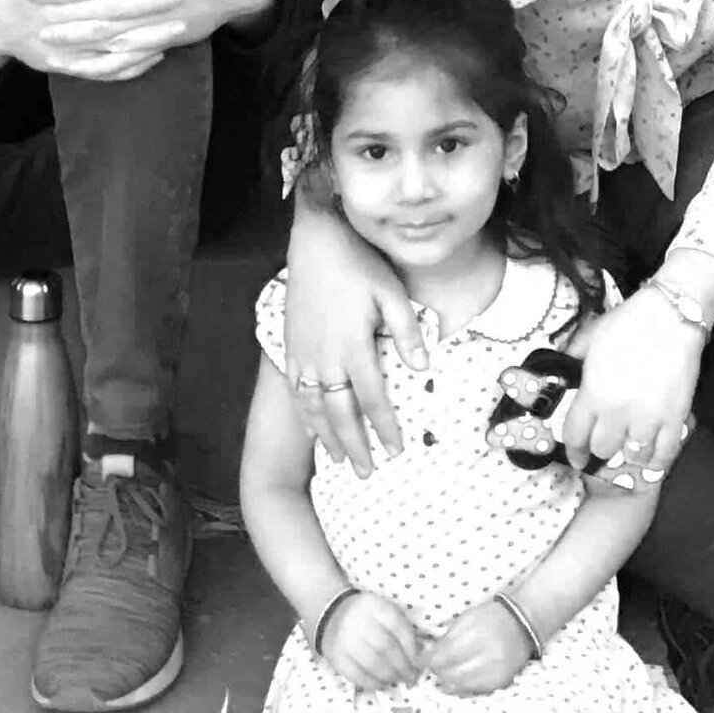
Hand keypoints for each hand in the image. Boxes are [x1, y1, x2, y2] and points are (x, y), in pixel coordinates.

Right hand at [286, 199, 418, 475]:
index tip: (396, 451)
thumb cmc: (359, 262)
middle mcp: (324, 357)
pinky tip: (310, 425)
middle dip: (355, 446)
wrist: (315, 239)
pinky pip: (294, 389)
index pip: (372, 399)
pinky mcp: (290, 344)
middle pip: (340, 413)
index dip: (384, 428)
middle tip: (367, 473)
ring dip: (327, 436)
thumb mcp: (391, 291)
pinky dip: (303, 413)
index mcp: (353, 347)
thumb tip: (422, 367)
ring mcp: (303, 353)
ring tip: (339, 459)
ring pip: (312, 407)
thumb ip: (406, 331)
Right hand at [319, 589, 422, 692]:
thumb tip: (420, 657)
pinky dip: (372, 683)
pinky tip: (381, 683)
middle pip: (386, 646)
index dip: (411, 648)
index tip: (418, 662)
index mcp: (374, 605)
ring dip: (389, 676)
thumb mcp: (384, 611)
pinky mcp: (335, 657)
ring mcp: (344, 639)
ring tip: (397, 680)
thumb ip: (401, 629)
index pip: (398, 627)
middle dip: (402, 666)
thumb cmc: (367, 616)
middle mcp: (357, 619)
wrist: (332, 614)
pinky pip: (357, 675)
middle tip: (410, 677)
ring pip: (372, 663)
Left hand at [423, 600, 533, 696]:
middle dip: (437, 671)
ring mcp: (496, 672)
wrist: (522, 623)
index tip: (420, 661)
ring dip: (448, 680)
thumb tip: (428, 656)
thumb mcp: (466, 619)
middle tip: (431, 667)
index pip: (445, 655)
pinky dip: (463, 685)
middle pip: (452, 673)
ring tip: (443, 672)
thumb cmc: (490, 618)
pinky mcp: (501, 682)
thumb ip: (447, 638)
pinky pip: (475, 689)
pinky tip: (458, 678)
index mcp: (477, 635)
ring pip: (462, 685)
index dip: (429, 660)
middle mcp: (488, 656)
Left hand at [558, 291, 702, 483]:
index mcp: (593, 393)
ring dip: (629, 451)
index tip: (576, 457)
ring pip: (632, 456)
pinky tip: (652, 453)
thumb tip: (561, 369)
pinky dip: (656, 459)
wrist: (670, 316)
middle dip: (601, 446)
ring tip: (630, 442)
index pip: (575, 435)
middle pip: (602, 449)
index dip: (573, 450)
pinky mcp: (674, 419)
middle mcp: (617, 412)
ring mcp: (647, 418)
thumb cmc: (629, 323)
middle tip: (606, 440)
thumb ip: (572, 357)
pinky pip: (664, 455)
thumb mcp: (590, 336)